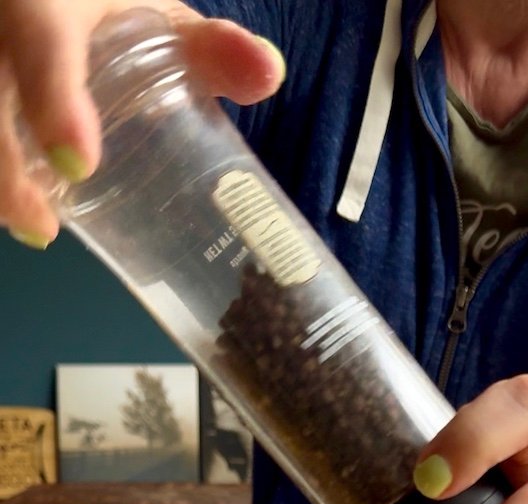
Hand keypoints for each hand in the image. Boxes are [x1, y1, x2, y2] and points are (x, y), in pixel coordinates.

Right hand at [0, 0, 284, 244]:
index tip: (79, 165)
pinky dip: (0, 172)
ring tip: (33, 226)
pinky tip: (19, 208)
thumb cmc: (98, 10)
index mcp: (47, 1)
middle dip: (7, 166)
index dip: (53, 102)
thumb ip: (211, 49)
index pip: (41, 42)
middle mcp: (3, 25)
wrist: (40, 0)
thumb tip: (269, 75)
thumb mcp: (154, 18)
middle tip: (42, 226)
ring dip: (0, 177)